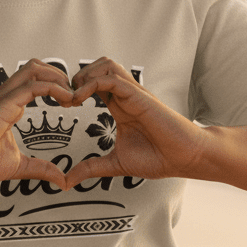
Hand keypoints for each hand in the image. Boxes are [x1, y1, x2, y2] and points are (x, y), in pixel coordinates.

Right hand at [0, 59, 74, 188]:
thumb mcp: (18, 166)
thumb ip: (40, 169)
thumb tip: (61, 180)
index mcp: (7, 106)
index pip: (33, 80)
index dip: (56, 86)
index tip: (70, 102)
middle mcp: (5, 96)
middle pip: (35, 66)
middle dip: (59, 75)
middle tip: (73, 96)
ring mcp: (3, 97)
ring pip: (34, 68)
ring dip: (58, 78)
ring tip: (71, 97)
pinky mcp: (3, 104)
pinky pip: (34, 86)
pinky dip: (55, 88)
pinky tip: (67, 101)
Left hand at [65, 57, 204, 187]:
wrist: (185, 158)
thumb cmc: (159, 158)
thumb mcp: (116, 164)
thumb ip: (91, 168)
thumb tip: (68, 181)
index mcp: (120, 106)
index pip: (94, 83)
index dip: (74, 89)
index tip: (61, 106)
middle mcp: (125, 95)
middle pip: (98, 66)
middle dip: (76, 77)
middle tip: (64, 99)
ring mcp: (133, 93)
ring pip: (105, 64)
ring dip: (84, 76)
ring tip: (72, 97)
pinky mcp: (139, 96)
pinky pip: (111, 78)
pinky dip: (91, 84)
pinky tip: (79, 100)